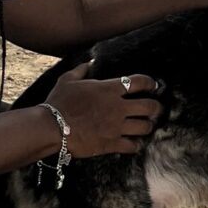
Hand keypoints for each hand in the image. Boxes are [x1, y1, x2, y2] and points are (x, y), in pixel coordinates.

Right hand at [47, 65, 164, 156]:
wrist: (52, 128)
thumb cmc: (59, 103)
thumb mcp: (67, 80)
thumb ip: (81, 70)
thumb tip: (90, 62)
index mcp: (109, 89)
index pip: (139, 82)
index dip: (150, 83)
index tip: (154, 86)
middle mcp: (117, 107)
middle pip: (149, 106)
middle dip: (156, 107)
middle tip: (155, 109)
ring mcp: (116, 126)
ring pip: (144, 127)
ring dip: (147, 126)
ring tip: (146, 126)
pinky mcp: (111, 143)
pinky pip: (133, 145)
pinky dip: (136, 145)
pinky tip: (135, 143)